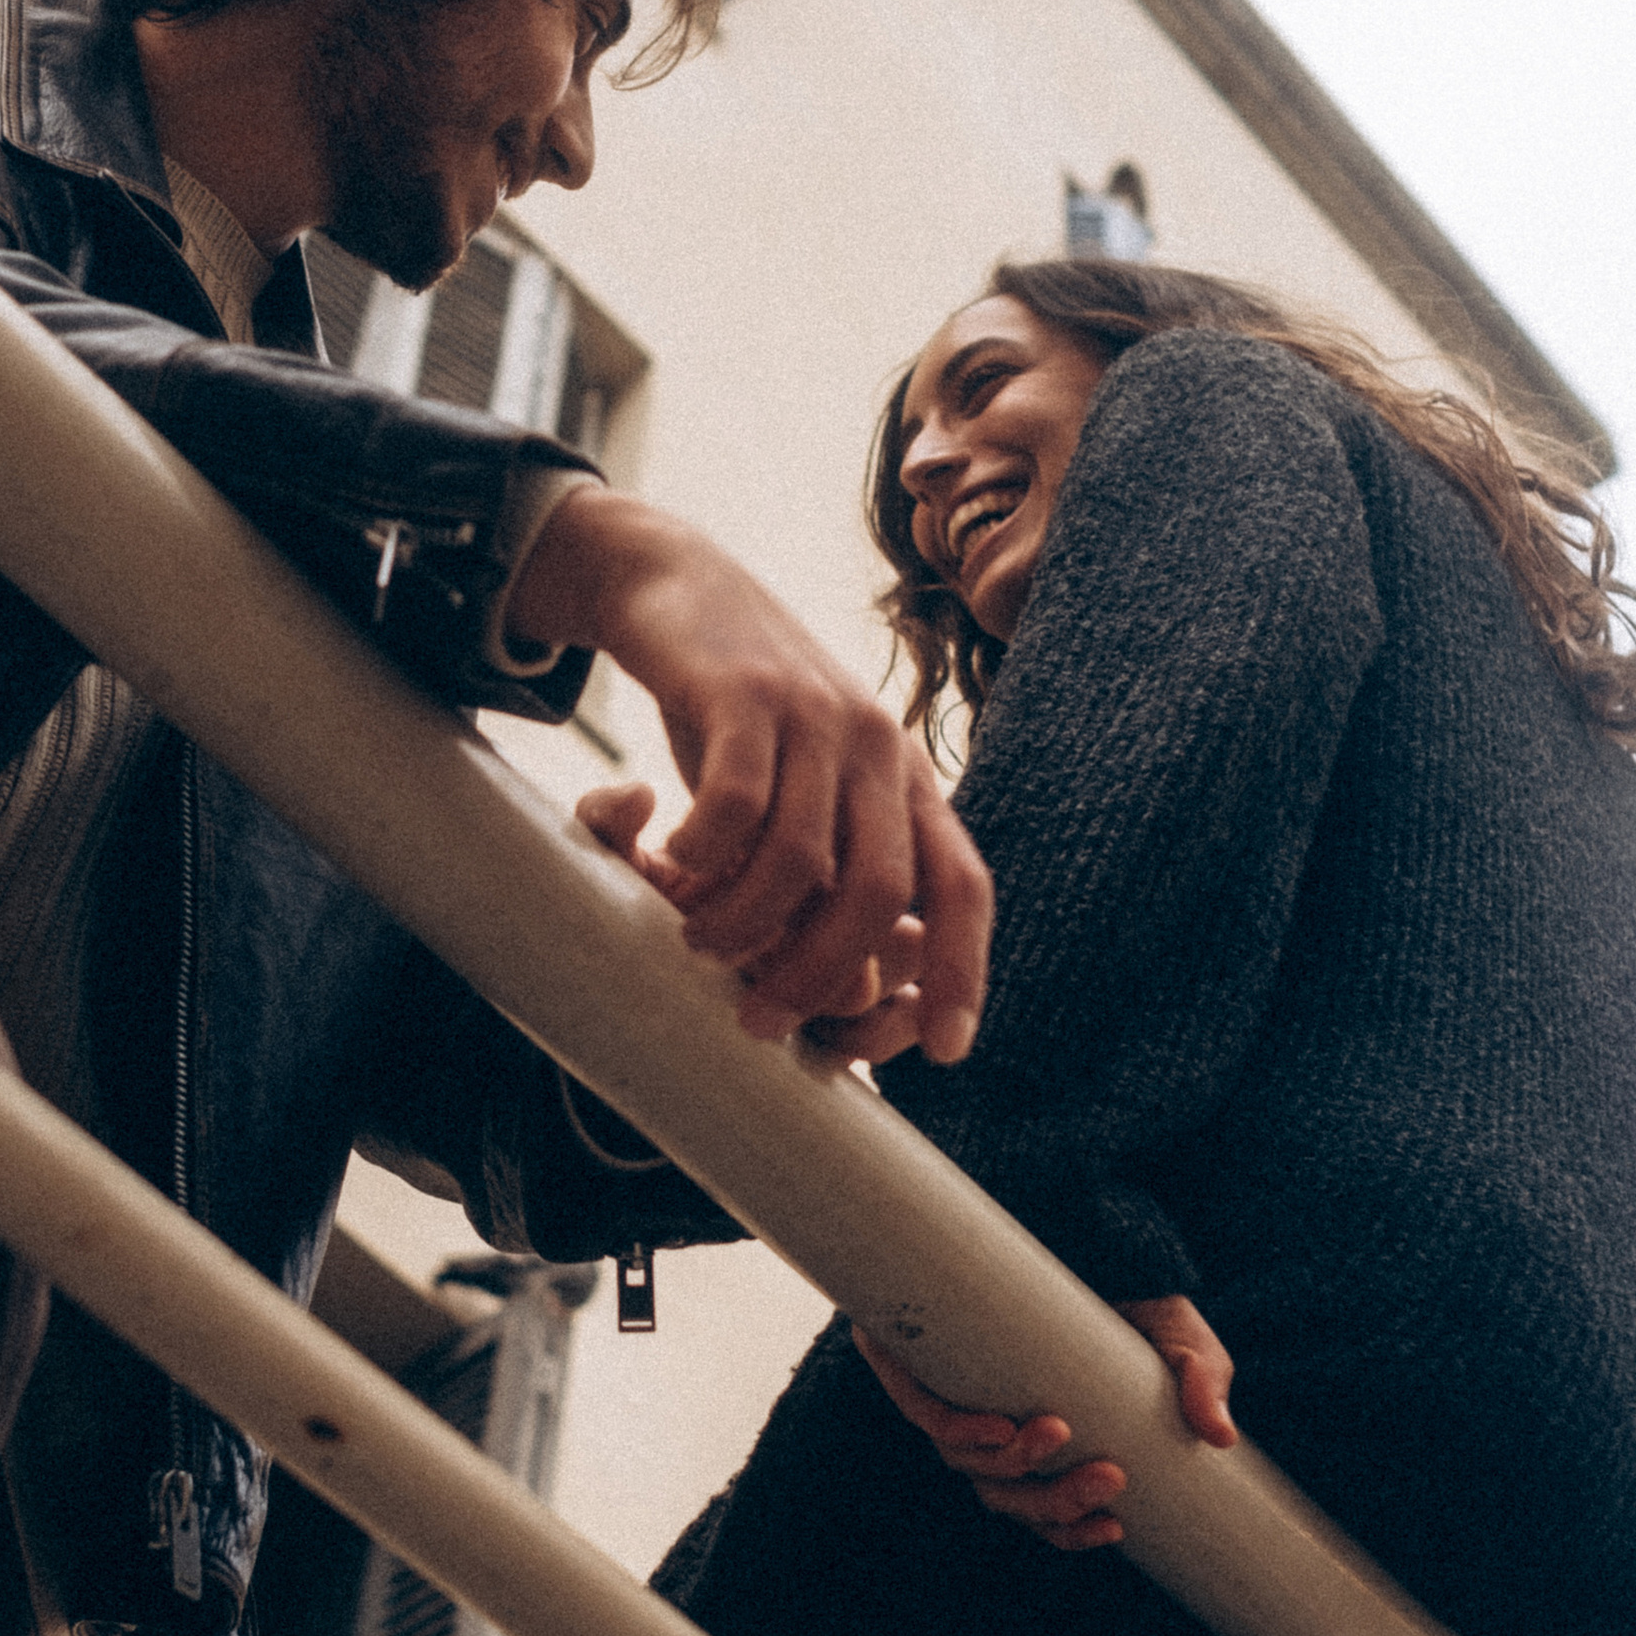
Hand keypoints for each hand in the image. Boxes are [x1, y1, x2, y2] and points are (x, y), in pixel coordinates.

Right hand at [516, 490, 991, 1061]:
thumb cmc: (739, 716)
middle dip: (820, 974)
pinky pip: (732, 807)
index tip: (946, 1048)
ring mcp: (815, 714)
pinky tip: (669, 865)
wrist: (676, 586)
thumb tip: (852, 990)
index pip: (962, 884)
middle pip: (879, 893)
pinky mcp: (743, 693)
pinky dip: (701, 858)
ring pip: (800, 862)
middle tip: (759, 1018)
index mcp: (907, 779)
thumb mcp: (804, 789)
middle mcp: (878, 745)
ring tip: (696, 940)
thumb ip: (829, 872)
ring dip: (743, 926)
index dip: (966, 970)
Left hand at [853, 1293, 1237, 1550]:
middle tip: (1110, 1476)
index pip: (1042, 1509)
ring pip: (966, 1461)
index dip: (1070, 1530)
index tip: (1116, 1525)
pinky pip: (918, 1404)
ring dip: (1012, 1463)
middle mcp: (989, 1426)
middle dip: (1056, 1501)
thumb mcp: (1176, 1338)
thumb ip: (1203, 1380)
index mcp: (1040, 1437)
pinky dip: (955, 1425)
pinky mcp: (910, 1351)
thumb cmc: (1122, 1296)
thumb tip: (1222, 1437)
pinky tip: (997, 1427)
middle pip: (1006, 1495)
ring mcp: (949, 1392)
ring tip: (1058, 1433)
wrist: (1067, 1219)